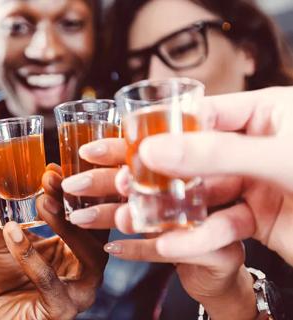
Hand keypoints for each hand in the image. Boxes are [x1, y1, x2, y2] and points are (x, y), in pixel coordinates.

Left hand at [0, 164, 108, 319]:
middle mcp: (90, 268)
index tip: (54, 165)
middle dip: (77, 200)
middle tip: (52, 177)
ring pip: (89, 256)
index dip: (78, 188)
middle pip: (98, 230)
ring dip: (66, 226)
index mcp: (82, 247)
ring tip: (41, 203)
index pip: (90, 213)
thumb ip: (2, 211)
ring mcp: (82, 291)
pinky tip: (14, 233)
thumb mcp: (5, 239)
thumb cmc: (6, 281)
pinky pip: (51, 282)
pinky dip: (32, 256)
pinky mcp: (64, 310)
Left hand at [62, 140, 257, 319]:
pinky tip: (111, 248)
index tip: (85, 151)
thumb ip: (135, 186)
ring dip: (116, 215)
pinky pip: (174, 250)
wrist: (219, 273)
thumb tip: (86, 174)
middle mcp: (210, 186)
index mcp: (194, 168)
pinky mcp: (222, 251)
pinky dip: (138, 249)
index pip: (152, 152)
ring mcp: (221, 218)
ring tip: (82, 218)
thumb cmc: (185, 230)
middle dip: (108, 180)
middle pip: (153, 177)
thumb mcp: (160, 204)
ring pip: (160, 213)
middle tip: (73, 185)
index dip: (117, 149)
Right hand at [132, 86, 292, 265]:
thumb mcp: (279, 158)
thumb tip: (157, 149)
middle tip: (124, 181)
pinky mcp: (258, 218)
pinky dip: (198, 235)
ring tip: (137, 216)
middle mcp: (258, 146)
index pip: (204, 114)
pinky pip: (220, 223)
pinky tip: (174, 243)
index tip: (131, 142)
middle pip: (196, 156)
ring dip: (171, 209)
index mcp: (268, 114)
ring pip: (203, 193)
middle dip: (160, 173)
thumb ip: (216, 152)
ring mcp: (256, 183)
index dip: (164, 128)